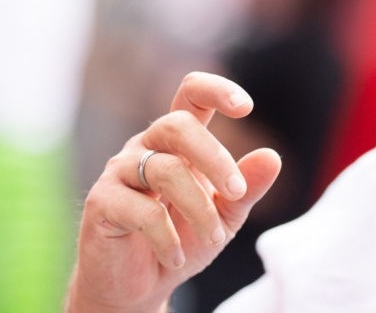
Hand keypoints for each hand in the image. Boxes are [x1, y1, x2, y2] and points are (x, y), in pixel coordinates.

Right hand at [66, 72, 281, 311]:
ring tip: (214, 238)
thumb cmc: (184, 238)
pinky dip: (168, 238)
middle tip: (237, 192)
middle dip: (215, 158)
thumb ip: (248, 187)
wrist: (140, 285)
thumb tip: (273, 156)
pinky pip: (142, 211)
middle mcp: (146, 147)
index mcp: (178, 142)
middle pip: (178, 125)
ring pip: (165, 170)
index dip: (216, 90)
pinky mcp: (102, 202)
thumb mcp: (226, 214)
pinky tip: (175, 257)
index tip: (245, 107)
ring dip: (199, 208)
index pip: (191, 95)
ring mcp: (120, 171)